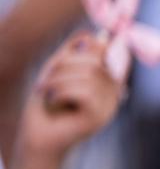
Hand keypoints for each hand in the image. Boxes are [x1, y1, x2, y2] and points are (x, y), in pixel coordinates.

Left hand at [18, 34, 120, 157]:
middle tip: (47, 77)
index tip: (87, 41)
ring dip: (58, 79)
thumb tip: (99, 33)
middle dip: (65, 63)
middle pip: (97, 61)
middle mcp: (113, 94)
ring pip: (89, 75)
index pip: (111, 53)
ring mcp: (109, 107)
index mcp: (106, 81)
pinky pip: (85, 92)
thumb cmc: (47, 102)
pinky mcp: (99, 118)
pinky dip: (60, 91)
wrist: (37, 135)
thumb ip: (75, 51)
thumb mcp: (58, 69)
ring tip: (45, 90)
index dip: (100, 44)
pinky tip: (52, 100)